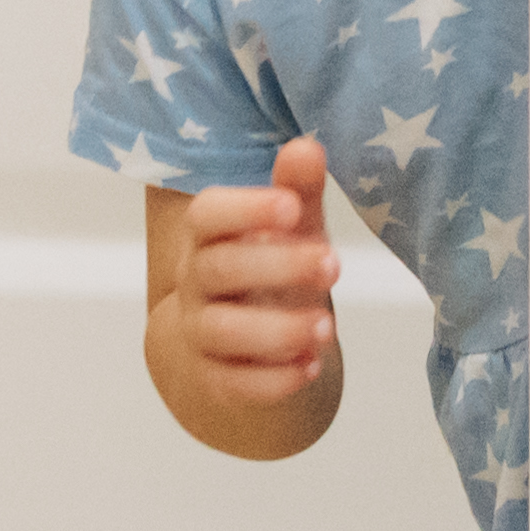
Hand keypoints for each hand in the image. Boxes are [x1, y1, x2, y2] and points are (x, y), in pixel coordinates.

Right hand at [173, 136, 347, 406]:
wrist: (232, 342)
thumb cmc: (269, 265)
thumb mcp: (289, 228)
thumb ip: (298, 189)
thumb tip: (307, 146)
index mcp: (209, 235)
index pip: (207, 215)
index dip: (244, 208)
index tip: (291, 207)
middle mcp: (196, 282)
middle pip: (218, 270)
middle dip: (276, 267)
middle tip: (333, 264)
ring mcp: (200, 333)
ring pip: (222, 332)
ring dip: (276, 331)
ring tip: (327, 327)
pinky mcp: (215, 380)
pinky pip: (233, 384)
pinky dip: (272, 380)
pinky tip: (311, 368)